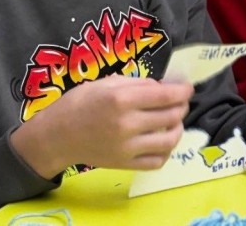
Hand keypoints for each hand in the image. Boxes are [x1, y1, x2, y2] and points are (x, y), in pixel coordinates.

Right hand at [11, 75, 193, 177]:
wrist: (57, 135)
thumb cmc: (80, 103)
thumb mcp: (107, 83)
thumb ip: (137, 84)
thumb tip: (162, 87)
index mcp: (122, 99)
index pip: (166, 96)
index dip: (183, 90)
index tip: (188, 87)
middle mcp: (127, 124)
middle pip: (171, 115)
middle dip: (182, 106)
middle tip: (180, 101)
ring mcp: (127, 147)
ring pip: (169, 140)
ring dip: (178, 128)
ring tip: (175, 121)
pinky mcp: (125, 164)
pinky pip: (157, 161)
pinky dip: (166, 151)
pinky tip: (163, 140)